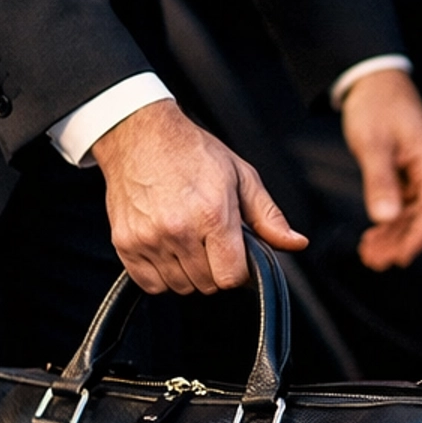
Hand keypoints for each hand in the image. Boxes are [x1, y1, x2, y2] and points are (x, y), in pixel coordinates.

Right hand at [93, 98, 307, 293]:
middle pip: (207, 284)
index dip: (239, 270)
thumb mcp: (241, 176)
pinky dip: (161, 275)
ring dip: (189, 273)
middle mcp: (179, 230)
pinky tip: (167, 248)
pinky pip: (151, 284)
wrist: (141, 136)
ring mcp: (149, 239)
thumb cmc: (192, 153)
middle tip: (210, 241)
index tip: (235, 256)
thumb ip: (268, 217)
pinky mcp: (125, 243)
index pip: (231, 277)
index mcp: (213, 214)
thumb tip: (296, 243)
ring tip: (188, 240)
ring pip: (180, 287)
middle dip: (215, 269)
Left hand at [342, 69, 421, 269]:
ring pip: (413, 216)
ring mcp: (420, 175)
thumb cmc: (376, 106)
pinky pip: (403, 207)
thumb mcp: (373, 143)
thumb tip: (386, 218)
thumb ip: (380, 181)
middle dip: (403, 242)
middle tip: (376, 262)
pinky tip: (372, 237)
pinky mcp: (406, 176)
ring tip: (370, 255)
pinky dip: (389, 224)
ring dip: (394, 237)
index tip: (401, 258)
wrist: (372, 82)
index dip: (420, 237)